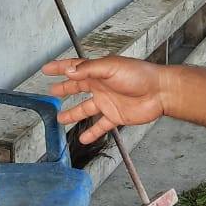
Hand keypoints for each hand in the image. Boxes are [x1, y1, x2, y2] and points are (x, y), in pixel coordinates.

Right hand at [42, 55, 166, 143]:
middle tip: (52, 92)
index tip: (46, 69)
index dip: (60, 68)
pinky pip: (100, 125)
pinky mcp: (116, 116)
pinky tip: (83, 138)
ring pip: (85, 109)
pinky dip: (91, 132)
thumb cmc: (138, 75)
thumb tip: (69, 71)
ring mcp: (108, 102)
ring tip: (60, 119)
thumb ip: (89, 69)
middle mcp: (101, 86)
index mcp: (98, 72)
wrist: (160, 92)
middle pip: (78, 88)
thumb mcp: (111, 67)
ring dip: (73, 114)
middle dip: (64, 89)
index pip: (75, 68)